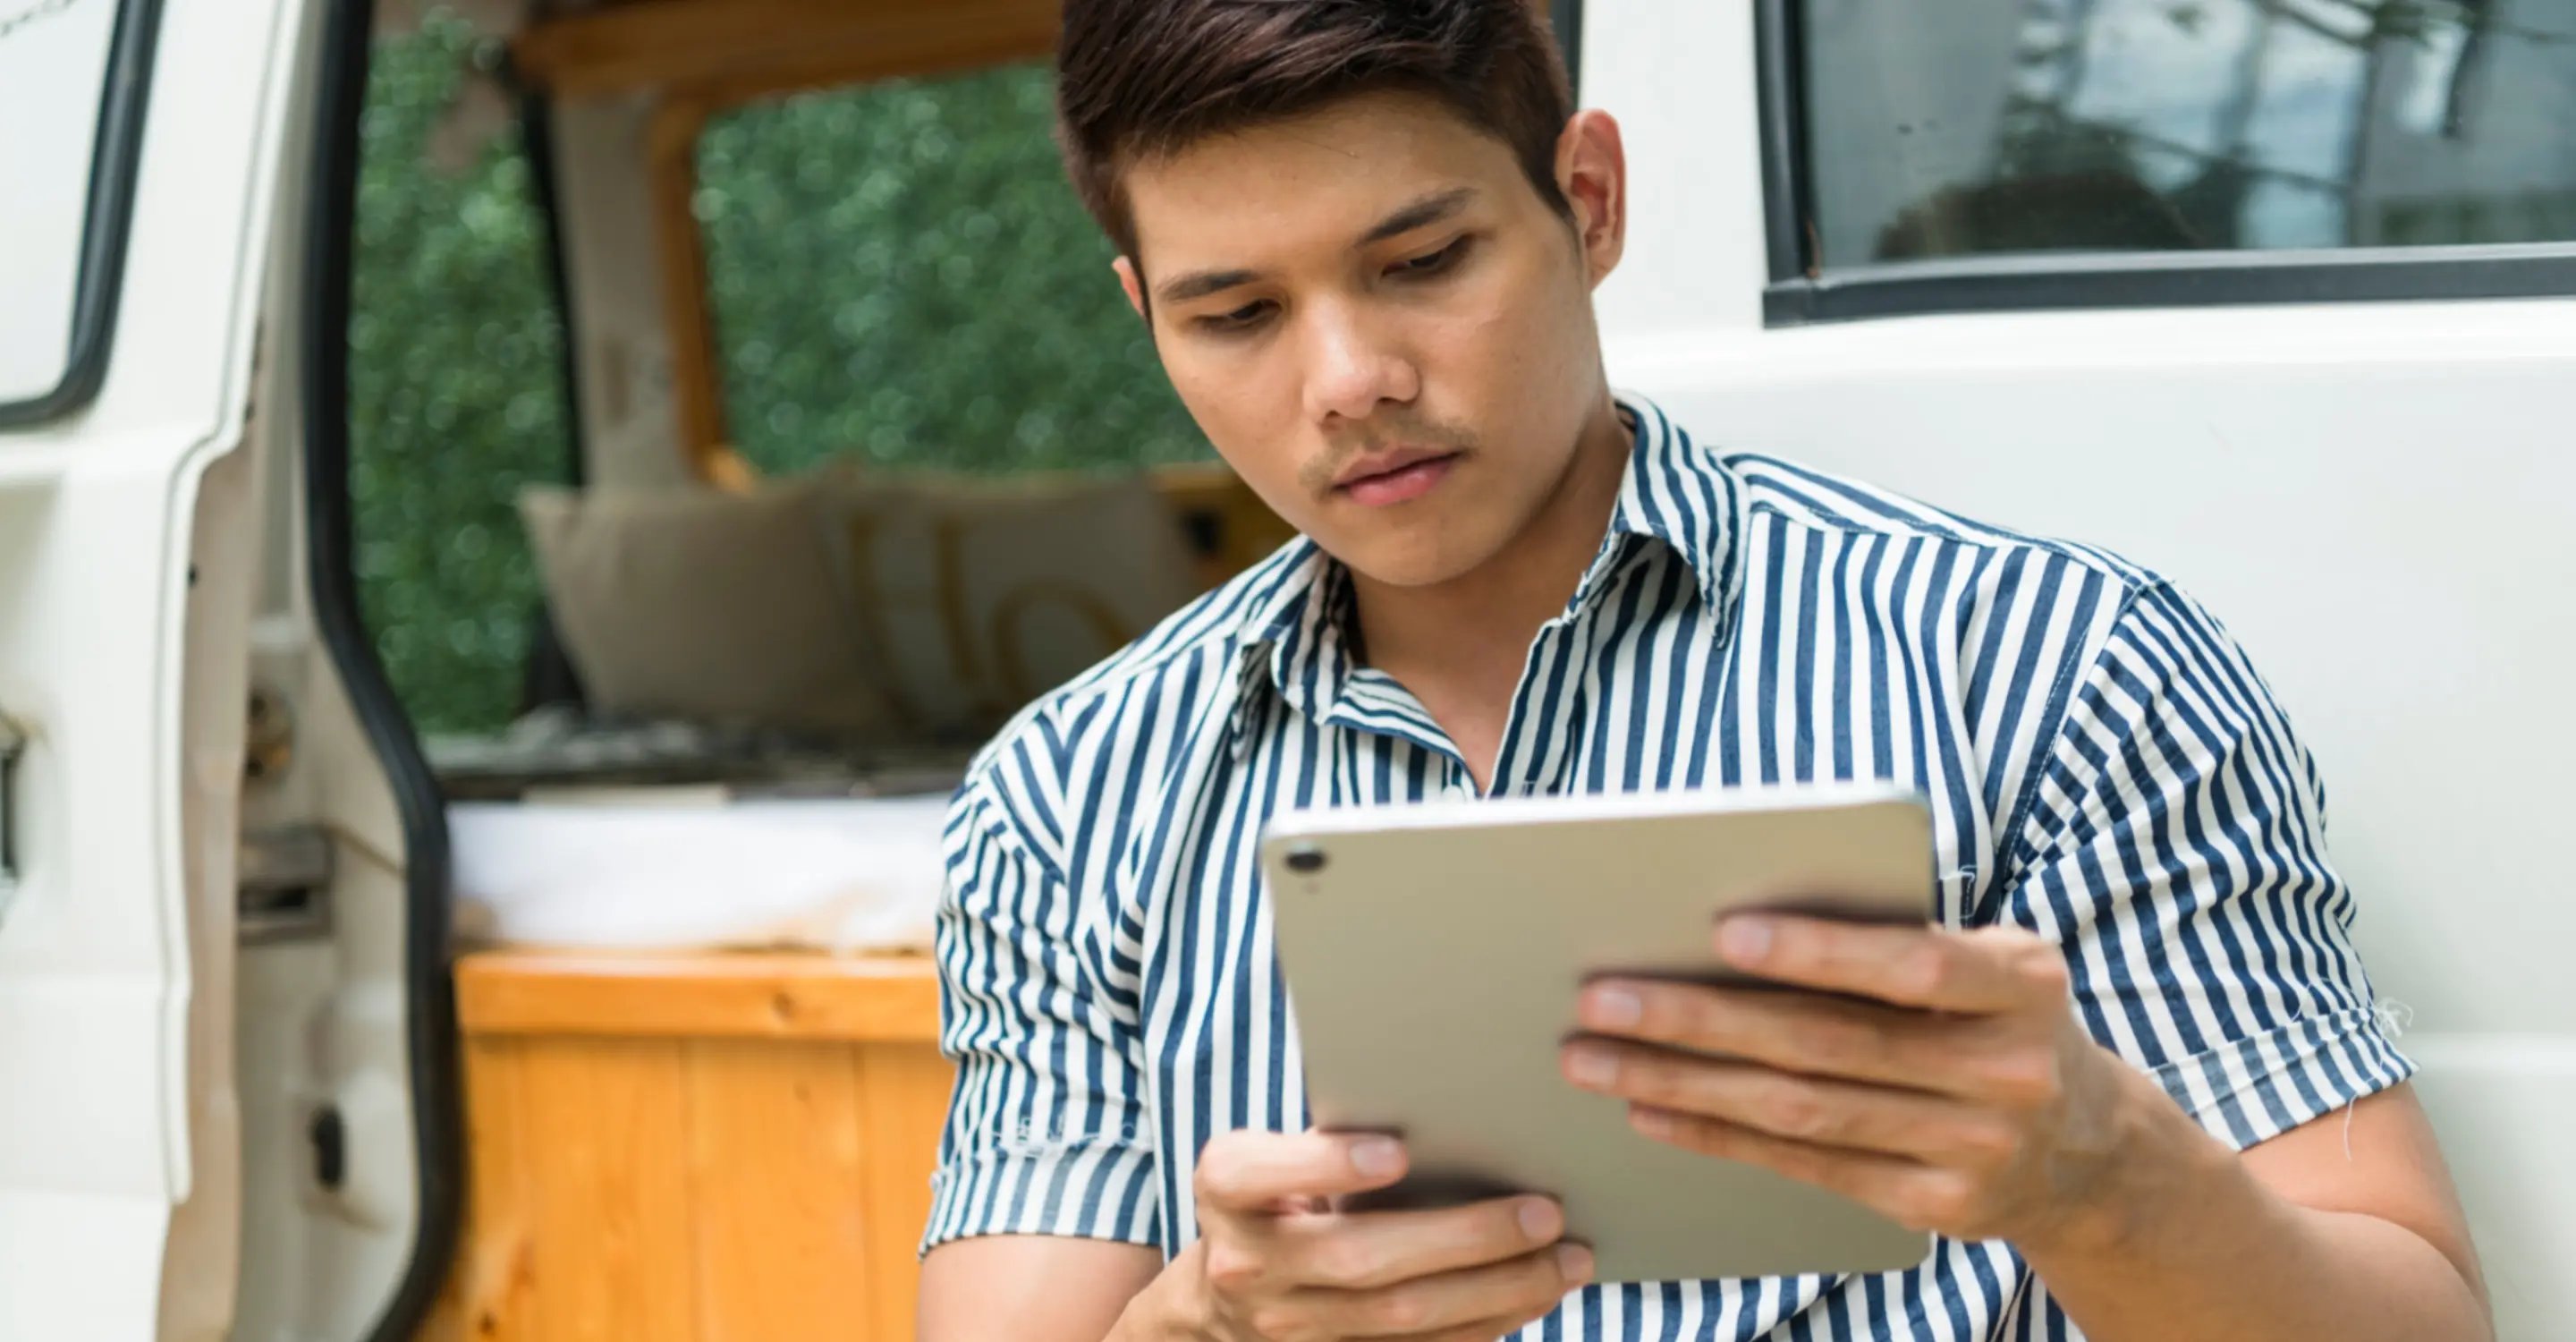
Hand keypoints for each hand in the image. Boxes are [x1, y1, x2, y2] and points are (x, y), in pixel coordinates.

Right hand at [1163, 1129, 1592, 1340]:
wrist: (1225, 1298)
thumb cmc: (1273, 1196)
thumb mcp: (1272, 1157)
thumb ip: (1331, 1136)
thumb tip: (1454, 1109)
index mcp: (1227, 1189)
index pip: (1258, 1173)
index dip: (1326, 1165)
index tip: (1396, 1151)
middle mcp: (1249, 1263)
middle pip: (1361, 1258)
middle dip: (1462, 1238)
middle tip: (1544, 1212)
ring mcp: (1288, 1327)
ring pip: (1402, 1316)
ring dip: (1496, 1289)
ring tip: (1567, 1259)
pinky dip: (1487, 1323)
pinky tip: (1536, 1293)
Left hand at [1558, 915, 2157, 1251]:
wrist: (2090, 1152)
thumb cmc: (2000, 1019)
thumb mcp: (1994, 964)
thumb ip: (1903, 936)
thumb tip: (1739, 919)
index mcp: (2021, 985)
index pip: (1914, 966)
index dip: (1821, 952)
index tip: (1723, 932)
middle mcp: (2006, 1073)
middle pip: (1830, 1044)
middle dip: (1702, 1020)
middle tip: (1603, 996)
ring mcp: (1973, 1150)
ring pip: (1802, 1112)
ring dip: (1685, 1081)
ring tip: (1596, 1055)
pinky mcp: (1934, 1209)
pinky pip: (1806, 1166)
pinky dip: (1718, 1136)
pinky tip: (1651, 1108)